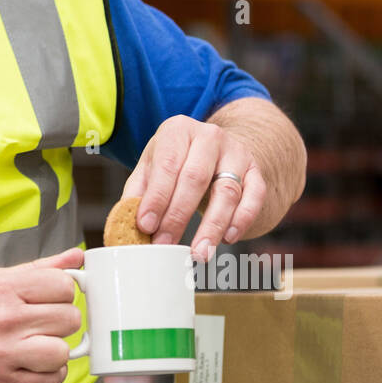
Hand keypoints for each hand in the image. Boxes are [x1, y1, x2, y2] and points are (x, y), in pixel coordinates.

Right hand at [0, 248, 84, 382]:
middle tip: (41, 326)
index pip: (63, 286)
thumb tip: (75, 257)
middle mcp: (5, 319)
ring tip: (36, 348)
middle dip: (60, 323)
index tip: (51, 301)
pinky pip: (51, 381)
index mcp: (3, 288)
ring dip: (54, 352)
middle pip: (69, 319)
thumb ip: (38, 269)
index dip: (62, 294)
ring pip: (62, 352)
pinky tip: (31, 366)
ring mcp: (5, 353)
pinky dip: (47, 376)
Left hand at [122, 115, 266, 261]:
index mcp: (178, 130)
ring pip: (227, 191)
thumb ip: (138, 191)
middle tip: (166, 245)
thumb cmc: (177, 160)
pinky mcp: (256, 171)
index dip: (156, 198)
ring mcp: (236, 152)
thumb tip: (125, 223)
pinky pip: (254, 197)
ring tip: (199, 252)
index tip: (146, 226)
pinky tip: (228, 238)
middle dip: (178, 216)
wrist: (215, 148)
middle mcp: (210, 136)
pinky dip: (242, 220)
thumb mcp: (152, 165)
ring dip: (212, 226)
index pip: (167, 164)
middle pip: (195, 179)